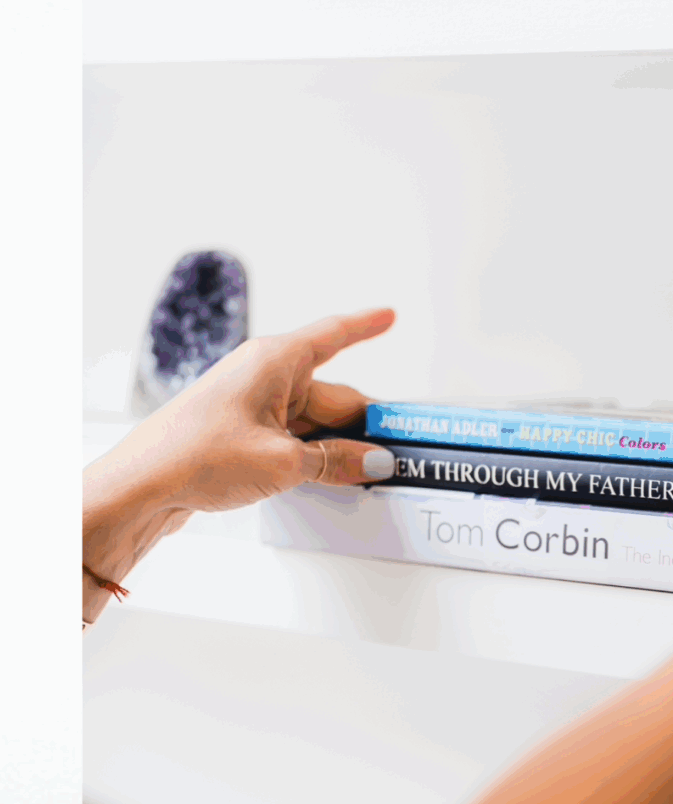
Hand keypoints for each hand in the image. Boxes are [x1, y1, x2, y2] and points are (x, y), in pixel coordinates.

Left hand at [115, 308, 398, 512]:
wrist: (142, 486)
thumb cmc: (195, 455)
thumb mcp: (283, 462)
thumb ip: (336, 461)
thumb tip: (373, 461)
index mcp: (274, 362)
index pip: (332, 336)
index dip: (365, 327)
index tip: (389, 317)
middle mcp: (263, 378)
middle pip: (332, 395)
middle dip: (364, 422)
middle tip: (399, 448)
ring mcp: (252, 407)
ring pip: (315, 423)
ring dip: (340, 447)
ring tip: (366, 473)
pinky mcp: (243, 435)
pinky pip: (294, 440)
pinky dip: (315, 456)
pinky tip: (330, 479)